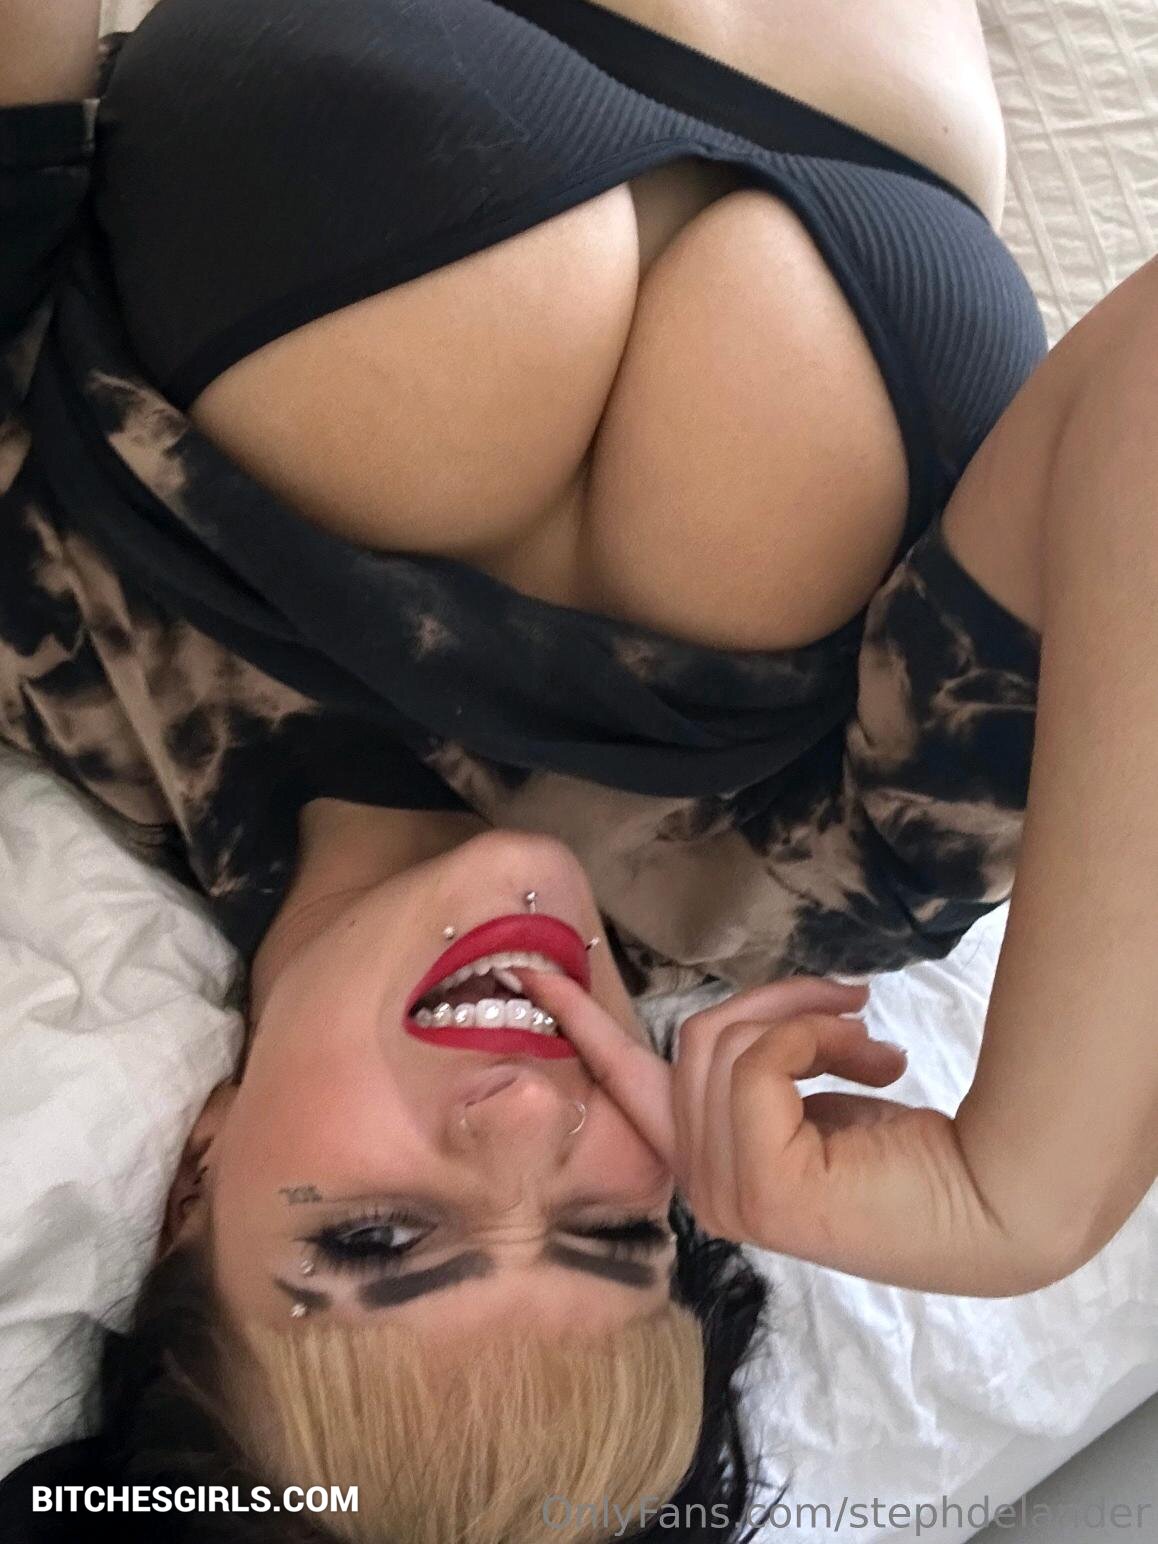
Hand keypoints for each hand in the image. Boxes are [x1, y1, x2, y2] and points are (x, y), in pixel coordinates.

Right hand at [522, 970, 1023, 1294]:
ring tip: (872, 1041)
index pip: (626, 1083)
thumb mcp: (806, 1095)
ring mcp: (725, 1195)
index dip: (580, 1023)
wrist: (991, 1198)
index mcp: (705, 1161)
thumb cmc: (910, 1152)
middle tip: (852, 1002)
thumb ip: (753, 1069)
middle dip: (777, 1001)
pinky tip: (876, 1066)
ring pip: (727, 1043)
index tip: (529, 973)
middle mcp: (701, 1186)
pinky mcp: (759, 1185)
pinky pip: (762, 1061)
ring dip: (808, 1018)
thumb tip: (745, 1023)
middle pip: (695, 1038)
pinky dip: (818, 1039)